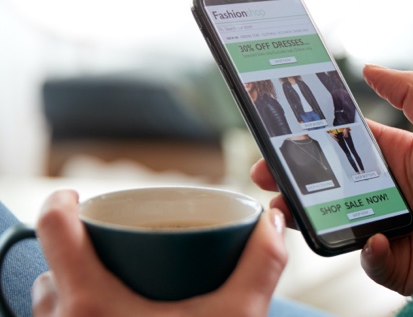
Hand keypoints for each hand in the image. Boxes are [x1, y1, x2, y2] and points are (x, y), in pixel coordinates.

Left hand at [32, 190, 286, 315]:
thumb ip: (259, 267)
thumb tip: (272, 225)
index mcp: (90, 304)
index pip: (53, 228)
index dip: (63, 201)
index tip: (79, 196)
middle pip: (52, 268)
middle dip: (78, 253)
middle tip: (113, 249)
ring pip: (50, 306)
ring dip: (75, 291)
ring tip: (111, 289)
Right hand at [251, 65, 412, 295]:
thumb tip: (371, 67)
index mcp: (394, 159)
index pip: (339, 145)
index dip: (306, 140)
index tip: (275, 136)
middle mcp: (385, 194)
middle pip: (327, 185)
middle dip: (292, 180)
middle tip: (266, 175)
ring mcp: (387, 229)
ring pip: (335, 224)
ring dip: (312, 218)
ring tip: (293, 210)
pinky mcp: (395, 264)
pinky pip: (367, 260)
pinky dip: (368, 253)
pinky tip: (380, 241)